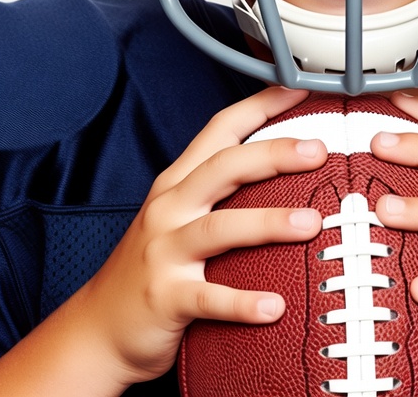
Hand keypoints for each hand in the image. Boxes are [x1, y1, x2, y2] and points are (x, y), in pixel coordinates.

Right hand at [71, 86, 326, 387]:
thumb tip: (289, 171)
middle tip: (318, 150)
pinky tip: (275, 307)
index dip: (259, 106)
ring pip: (220, 228)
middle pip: (223, 167)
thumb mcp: (180, 217)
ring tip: (311, 223)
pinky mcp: (164, 298)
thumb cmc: (154, 268)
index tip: (298, 89)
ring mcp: (164, 251)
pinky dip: (242, 302)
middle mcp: (170, 208)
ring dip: (268, 222)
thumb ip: (223, 192)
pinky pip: (208, 298)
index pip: (220, 130)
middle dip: (273, 153)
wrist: (99, 329)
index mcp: (178, 183)